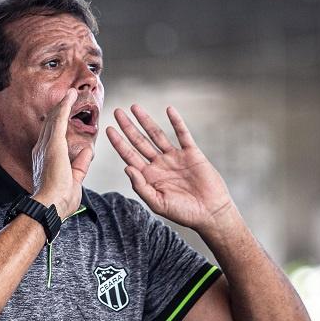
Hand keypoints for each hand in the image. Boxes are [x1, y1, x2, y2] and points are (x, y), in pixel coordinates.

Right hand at [32, 90, 93, 217]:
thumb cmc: (59, 200)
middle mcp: (42, 150)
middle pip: (51, 124)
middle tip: (67, 97)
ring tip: (70, 93)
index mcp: (46, 159)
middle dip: (59, 110)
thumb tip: (87, 151)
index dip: (58, 124)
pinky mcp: (54, 144)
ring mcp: (47, 146)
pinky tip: (70, 96)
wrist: (50, 206)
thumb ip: (80, 164)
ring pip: (54, 119)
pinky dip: (64, 106)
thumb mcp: (75, 179)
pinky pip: (59, 120)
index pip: (53, 137)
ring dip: (62, 104)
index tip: (65, 115)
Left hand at [106, 104, 233, 230]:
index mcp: (149, 176)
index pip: (129, 155)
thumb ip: (141, 187)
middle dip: (128, 127)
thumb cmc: (183, 212)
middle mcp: (160, 164)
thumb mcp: (158, 203)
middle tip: (117, 112)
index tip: (109, 129)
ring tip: (135, 107)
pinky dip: (177, 122)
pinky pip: (183, 134)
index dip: (119, 142)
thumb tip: (127, 168)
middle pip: (139, 141)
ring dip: (146, 121)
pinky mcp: (192, 153)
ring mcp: (175, 157)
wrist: (210, 213)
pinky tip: (169, 110)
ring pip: (157, 134)